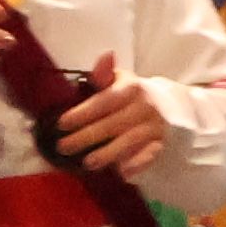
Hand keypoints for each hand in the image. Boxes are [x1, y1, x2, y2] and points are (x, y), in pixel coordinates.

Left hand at [52, 72, 172, 185]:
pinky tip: (123, 172)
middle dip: (86, 137)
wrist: (164, 105)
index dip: (82, 113)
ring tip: (88, 163)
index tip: (61, 123)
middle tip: (63, 147)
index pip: (104, 102)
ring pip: (129, 142)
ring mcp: (153, 127)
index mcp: (131, 89)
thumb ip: (103, 74)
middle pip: (112, 125)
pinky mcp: (160, 143)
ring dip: (108, 154)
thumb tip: (106, 54)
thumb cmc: (129, 93)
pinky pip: (150, 155)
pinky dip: (138, 164)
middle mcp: (144, 107)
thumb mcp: (117, 79)